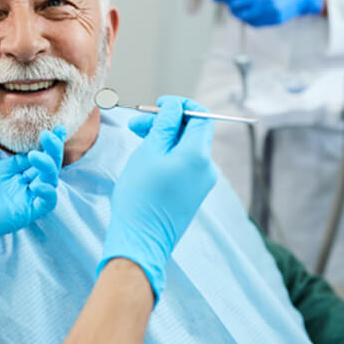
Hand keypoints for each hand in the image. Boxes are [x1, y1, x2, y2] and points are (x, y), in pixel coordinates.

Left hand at [0, 123, 65, 276]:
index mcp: (2, 171)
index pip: (32, 156)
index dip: (45, 143)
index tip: (53, 128)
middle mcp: (13, 185)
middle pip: (44, 167)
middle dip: (53, 150)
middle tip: (52, 134)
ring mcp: (17, 200)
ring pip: (48, 183)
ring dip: (50, 167)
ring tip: (36, 155)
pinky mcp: (18, 215)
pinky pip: (44, 205)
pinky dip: (48, 193)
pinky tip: (38, 182)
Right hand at [98, 96, 216, 301]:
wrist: (141, 239)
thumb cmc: (140, 196)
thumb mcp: (148, 153)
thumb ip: (165, 126)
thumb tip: (175, 108)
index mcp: (198, 155)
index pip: (200, 116)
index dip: (180, 105)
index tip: (159, 104)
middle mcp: (206, 167)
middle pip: (192, 132)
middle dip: (166, 122)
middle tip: (137, 123)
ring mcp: (202, 182)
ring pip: (186, 148)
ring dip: (164, 138)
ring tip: (137, 138)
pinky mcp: (193, 193)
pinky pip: (185, 164)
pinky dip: (168, 154)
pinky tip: (147, 157)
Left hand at [213, 0, 323, 26]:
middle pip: (235, 7)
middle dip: (232, 6)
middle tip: (234, 5)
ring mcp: (267, 10)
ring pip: (243, 17)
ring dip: (240, 14)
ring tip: (246, 9)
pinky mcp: (272, 19)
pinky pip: (253, 23)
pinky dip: (250, 20)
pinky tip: (255, 14)